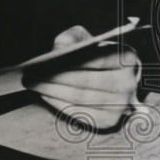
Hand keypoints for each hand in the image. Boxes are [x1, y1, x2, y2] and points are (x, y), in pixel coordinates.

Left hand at [25, 24, 140, 129]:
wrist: (110, 76)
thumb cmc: (93, 53)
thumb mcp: (84, 38)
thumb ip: (71, 38)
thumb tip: (59, 50)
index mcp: (127, 58)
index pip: (96, 61)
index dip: (67, 62)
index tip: (42, 62)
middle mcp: (129, 84)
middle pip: (85, 82)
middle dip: (54, 79)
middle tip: (30, 75)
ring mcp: (121, 105)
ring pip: (80, 98)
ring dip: (52, 91)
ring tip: (32, 84)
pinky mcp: (109, 121)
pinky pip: (80, 113)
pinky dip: (59, 104)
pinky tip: (45, 95)